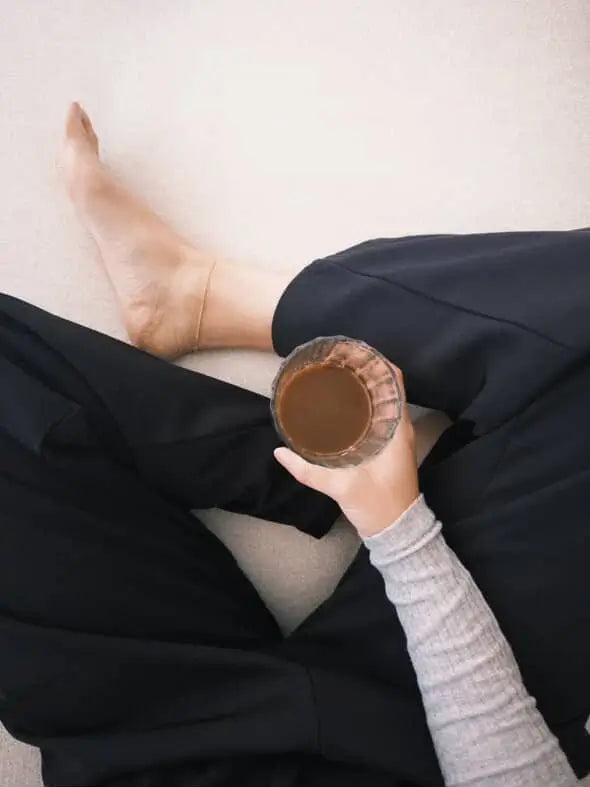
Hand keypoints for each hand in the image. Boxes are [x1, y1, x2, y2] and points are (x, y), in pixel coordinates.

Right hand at [274, 367, 418, 536]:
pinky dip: (363, 406)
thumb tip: (280, 452)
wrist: (397, 532)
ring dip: (363, 387)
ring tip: (335, 376)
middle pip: (386, 387)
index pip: (395, 381)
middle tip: (336, 361)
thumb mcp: (342, 486)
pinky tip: (341, 407)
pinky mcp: (387, 449)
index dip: (378, 362)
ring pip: (381, 401)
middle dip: (364, 371)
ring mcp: (394, 439)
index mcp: (397, 430)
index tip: (354, 352)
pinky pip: (377, 416)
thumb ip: (309, 471)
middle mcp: (399, 428)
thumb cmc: (378, 505)